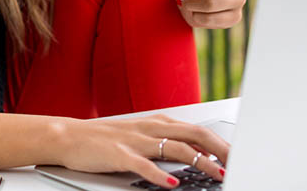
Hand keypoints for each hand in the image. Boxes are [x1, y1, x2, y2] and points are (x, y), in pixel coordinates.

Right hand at [56, 114, 228, 188]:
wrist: (69, 136)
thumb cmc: (106, 139)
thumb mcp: (141, 135)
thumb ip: (166, 140)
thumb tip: (194, 153)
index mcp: (158, 122)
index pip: (197, 129)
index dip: (219, 142)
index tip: (236, 155)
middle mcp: (151, 128)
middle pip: (194, 134)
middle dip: (219, 149)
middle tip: (236, 163)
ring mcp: (136, 141)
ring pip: (175, 147)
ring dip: (200, 162)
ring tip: (216, 174)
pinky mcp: (120, 154)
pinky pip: (144, 165)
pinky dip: (160, 174)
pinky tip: (172, 183)